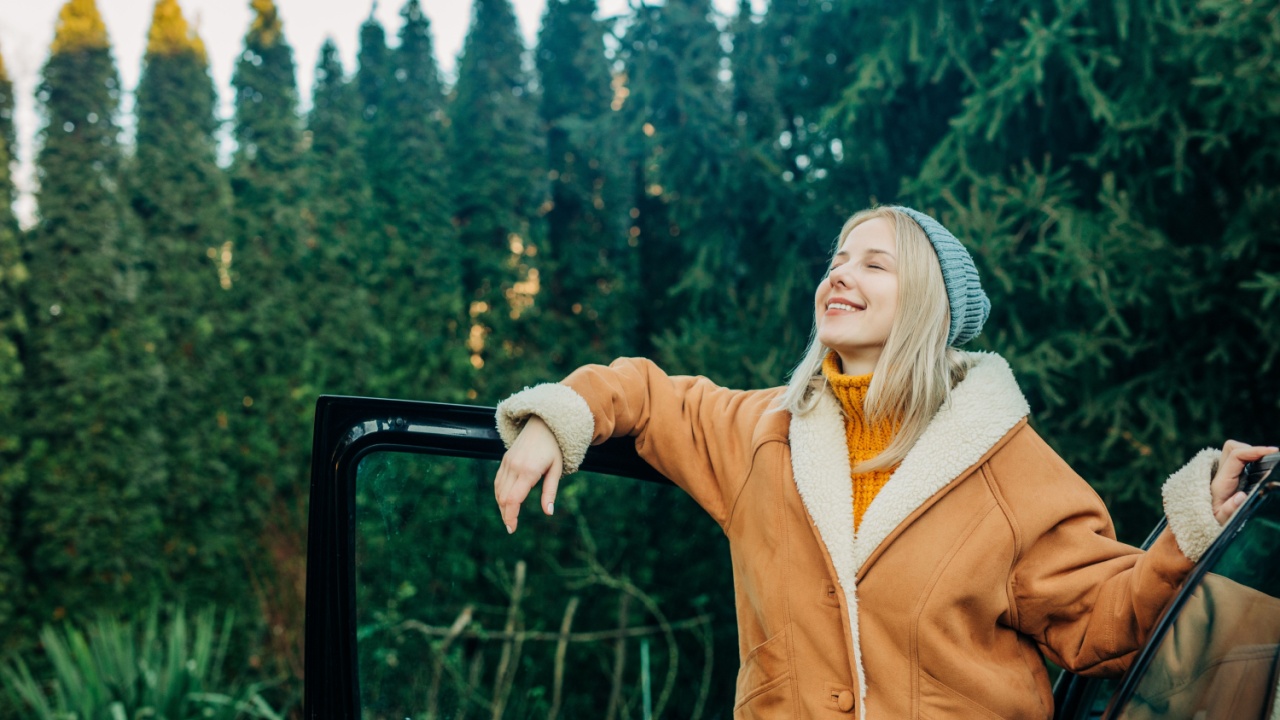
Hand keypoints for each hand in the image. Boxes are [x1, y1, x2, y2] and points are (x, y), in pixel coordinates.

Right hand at [494, 416, 563, 533]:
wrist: (542, 425)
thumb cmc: (553, 448)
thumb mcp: (556, 470)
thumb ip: (550, 492)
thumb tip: (548, 512)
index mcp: (529, 471)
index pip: (513, 499)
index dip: (510, 516)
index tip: (512, 529)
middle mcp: (515, 467)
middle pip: (503, 498)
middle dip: (505, 515)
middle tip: (511, 527)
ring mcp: (507, 463)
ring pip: (498, 490)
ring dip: (501, 506)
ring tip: (509, 517)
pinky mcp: (505, 460)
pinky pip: (498, 481)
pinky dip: (499, 494)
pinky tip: (505, 502)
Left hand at [1211, 440, 1278, 524]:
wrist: (1195, 521)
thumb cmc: (1210, 521)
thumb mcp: (1220, 520)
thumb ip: (1229, 510)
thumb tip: (1241, 496)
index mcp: (1221, 482)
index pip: (1235, 456)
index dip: (1254, 451)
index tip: (1272, 452)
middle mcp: (1220, 475)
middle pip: (1232, 448)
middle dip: (1251, 449)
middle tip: (1268, 458)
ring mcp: (1223, 474)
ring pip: (1233, 452)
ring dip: (1249, 455)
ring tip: (1265, 463)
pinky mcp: (1226, 477)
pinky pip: (1236, 462)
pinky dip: (1248, 461)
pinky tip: (1258, 470)